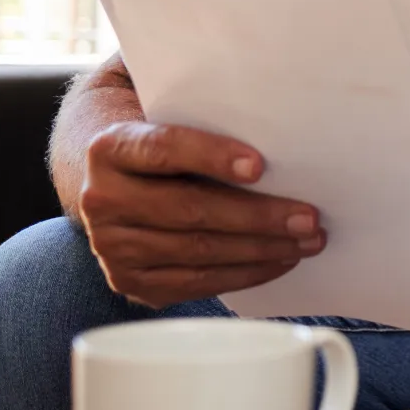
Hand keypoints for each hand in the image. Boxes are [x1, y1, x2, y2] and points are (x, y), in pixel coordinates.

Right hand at [79, 121, 324, 307]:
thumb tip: (286, 146)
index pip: (164, 149)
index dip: (211, 156)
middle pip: (189, 209)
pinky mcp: (129, 281)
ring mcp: (111, 247)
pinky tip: (279, 261)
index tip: (259, 166)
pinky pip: (196, 282)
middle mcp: (101, 199)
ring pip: (198, 250)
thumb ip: (212, 129)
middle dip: (258, 215)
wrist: (121, 185)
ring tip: (306, 241)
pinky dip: (245, 273)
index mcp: (111, 149)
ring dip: (261, 249)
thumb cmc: (169, 152)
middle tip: (308, 217)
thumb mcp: (177, 127)